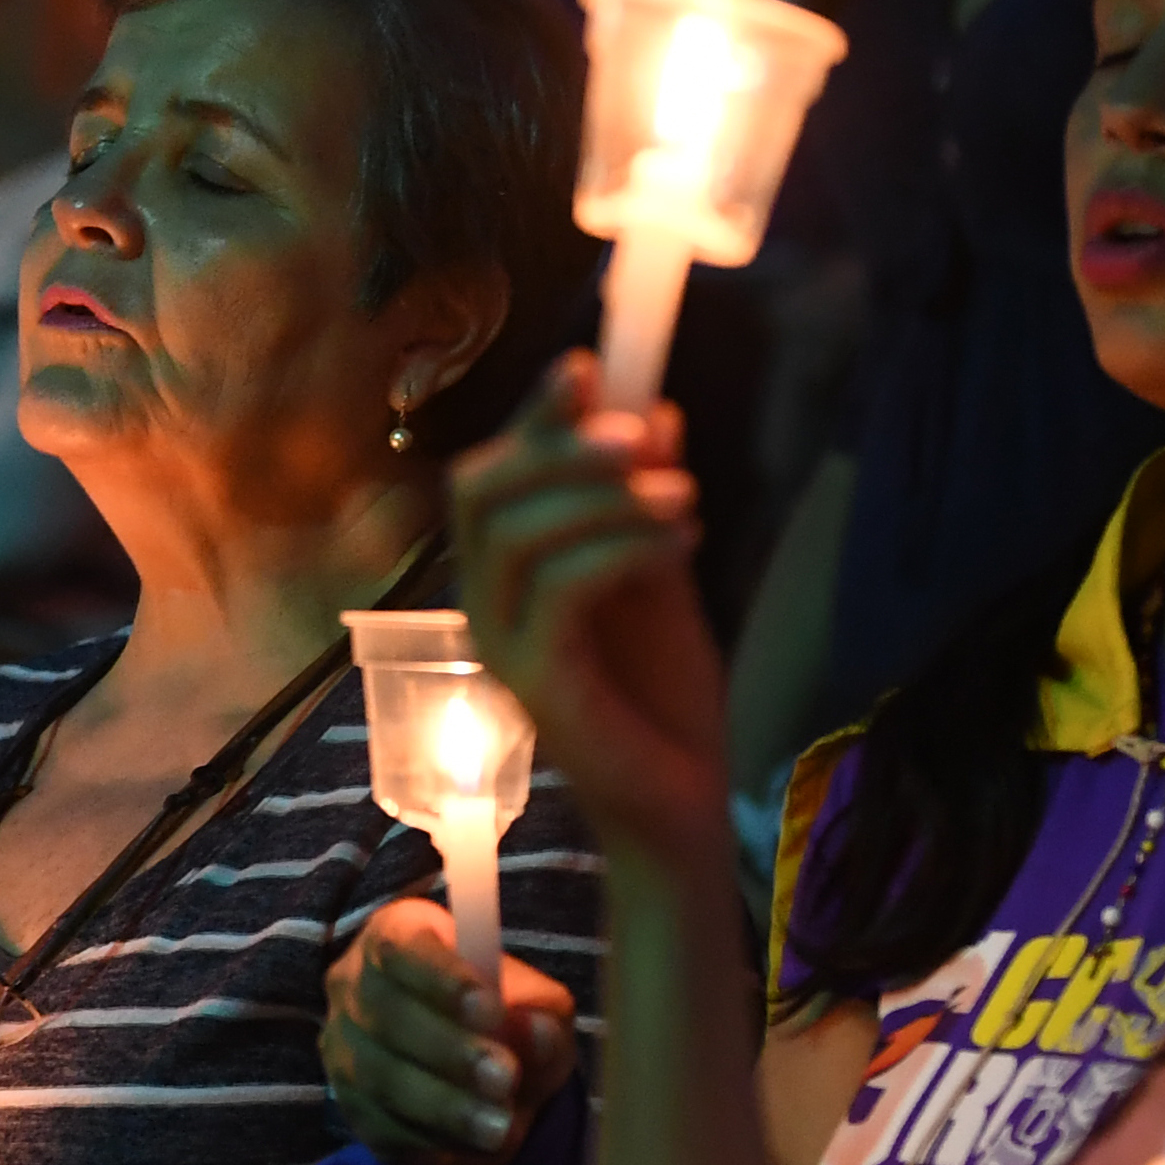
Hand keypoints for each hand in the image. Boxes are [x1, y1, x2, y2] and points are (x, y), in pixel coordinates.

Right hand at [318, 897, 576, 1164]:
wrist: (481, 1073)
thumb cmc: (506, 1016)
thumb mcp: (538, 1007)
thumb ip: (541, 1015)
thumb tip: (534, 1032)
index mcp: (395, 936)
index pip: (401, 948)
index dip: (442, 979)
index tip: (492, 1009)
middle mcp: (354, 987)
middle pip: (384, 1015)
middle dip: (448, 1051)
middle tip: (505, 1077)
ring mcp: (344, 1050)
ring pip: (379, 1079)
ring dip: (443, 1106)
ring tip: (501, 1127)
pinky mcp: (351, 1108)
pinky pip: (381, 1129)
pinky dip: (432, 1143)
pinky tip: (478, 1149)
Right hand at [446, 361, 725, 838]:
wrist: (682, 798)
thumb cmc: (663, 694)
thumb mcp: (660, 571)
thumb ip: (646, 500)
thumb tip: (656, 411)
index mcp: (509, 568)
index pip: (494, 470)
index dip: (533, 414)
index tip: (587, 366)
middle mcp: (487, 600)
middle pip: (480, 489)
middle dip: (557, 445)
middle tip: (642, 436)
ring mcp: (502, 643)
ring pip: (517, 533)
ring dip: (604, 498)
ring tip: (684, 499)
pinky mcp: (534, 683)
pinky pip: (557, 589)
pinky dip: (620, 548)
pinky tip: (678, 543)